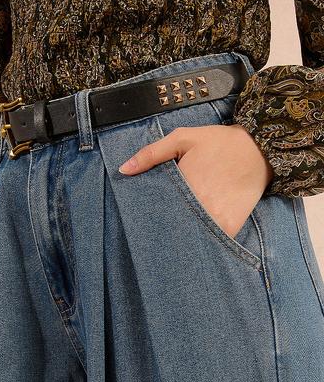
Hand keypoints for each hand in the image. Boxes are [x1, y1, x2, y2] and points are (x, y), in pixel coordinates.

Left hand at [118, 123, 273, 238]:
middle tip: (154, 236)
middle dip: (163, 231)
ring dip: (183, 239)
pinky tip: (194, 241)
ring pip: (192, 238)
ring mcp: (216, 218)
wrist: (259, 148)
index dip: (149, 217)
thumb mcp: (182, 138)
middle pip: (173, 227)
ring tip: (172, 242)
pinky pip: (213, 242)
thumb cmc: (218, 142)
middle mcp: (199, 205)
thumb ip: (151, 154)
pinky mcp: (231, 225)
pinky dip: (204, 243)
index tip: (142, 222)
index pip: (157, 210)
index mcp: (184, 185)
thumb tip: (123, 170)